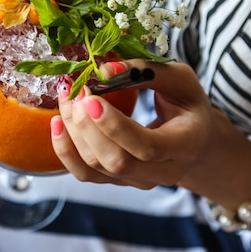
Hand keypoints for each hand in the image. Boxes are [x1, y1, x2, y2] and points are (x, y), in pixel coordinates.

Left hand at [52, 60, 250, 204]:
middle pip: (117, 161)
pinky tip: (56, 122)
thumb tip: (103, 70)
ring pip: (96, 167)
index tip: (90, 98)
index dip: (115, 126)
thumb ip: (146, 71)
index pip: (148, 147)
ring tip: (66, 97)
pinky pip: (85, 174)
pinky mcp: (118, 181)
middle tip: (75, 91)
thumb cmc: (186, 103)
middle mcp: (164, 171)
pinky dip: (65, 149)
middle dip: (87, 127)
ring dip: (73, 131)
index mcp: (186, 144)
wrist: (193, 137)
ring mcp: (139, 181)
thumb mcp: (180, 79)